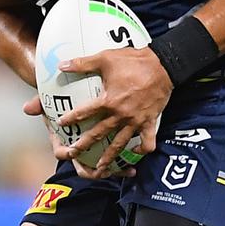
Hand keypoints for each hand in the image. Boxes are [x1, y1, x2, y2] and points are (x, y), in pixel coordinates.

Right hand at [23, 95, 135, 178]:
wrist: (71, 95)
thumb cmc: (61, 98)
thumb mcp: (51, 98)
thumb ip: (39, 102)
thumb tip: (26, 108)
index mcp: (62, 140)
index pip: (60, 152)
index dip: (65, 154)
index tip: (71, 152)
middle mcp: (77, 149)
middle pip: (83, 167)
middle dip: (93, 171)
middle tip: (102, 171)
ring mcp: (91, 151)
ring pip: (102, 167)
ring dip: (113, 170)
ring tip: (126, 171)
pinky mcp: (106, 148)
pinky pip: (115, 161)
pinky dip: (124, 164)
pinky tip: (135, 164)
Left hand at [55, 47, 170, 172]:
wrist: (163, 66)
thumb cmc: (134, 61)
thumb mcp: (105, 58)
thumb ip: (82, 63)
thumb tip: (62, 65)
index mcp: (109, 101)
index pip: (84, 112)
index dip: (71, 118)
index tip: (61, 124)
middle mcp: (121, 114)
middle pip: (99, 133)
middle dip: (85, 144)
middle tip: (73, 153)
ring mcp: (136, 121)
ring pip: (120, 143)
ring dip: (109, 156)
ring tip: (100, 167)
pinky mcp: (150, 122)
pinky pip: (147, 141)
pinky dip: (142, 149)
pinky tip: (136, 153)